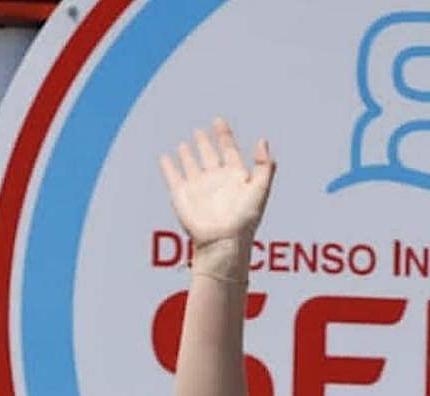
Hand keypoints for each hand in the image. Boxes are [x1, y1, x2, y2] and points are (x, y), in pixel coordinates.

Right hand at [159, 118, 274, 248]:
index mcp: (235, 177)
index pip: (229, 150)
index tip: (219, 121)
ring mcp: (199, 186)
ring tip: (186, 143)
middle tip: (201, 129)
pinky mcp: (182, 194)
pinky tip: (166, 157)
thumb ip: (264, 166)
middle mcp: (217, 180)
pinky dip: (169, 166)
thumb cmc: (244, 219)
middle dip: (206, 142)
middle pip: (210, 155)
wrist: (223, 241)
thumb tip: (263, 140)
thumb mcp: (260, 189)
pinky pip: (173, 176)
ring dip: (188, 154)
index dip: (224, 135)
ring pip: (192, 164)